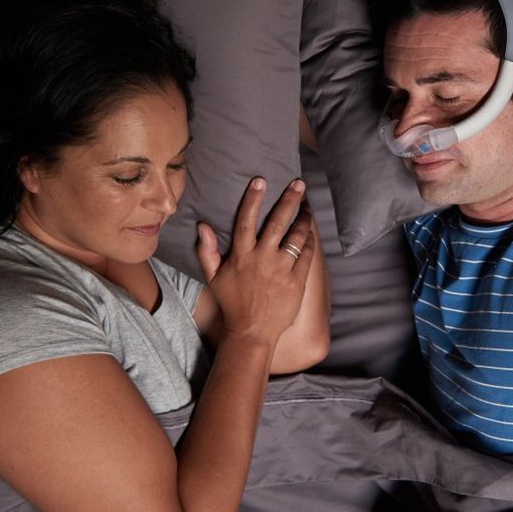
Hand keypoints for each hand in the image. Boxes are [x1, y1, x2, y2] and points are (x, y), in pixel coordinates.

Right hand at [196, 177, 314, 347]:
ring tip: (308, 207)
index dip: (253, 198)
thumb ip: (207, 250)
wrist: (252, 331)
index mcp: (242, 255)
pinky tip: (310, 233)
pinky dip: (309, 241)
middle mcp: (262, 258)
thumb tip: (202, 225)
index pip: (246, 220)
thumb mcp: (214, 277)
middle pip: (278, 222)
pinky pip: (307, 255)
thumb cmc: (232, 303)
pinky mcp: (297, 280)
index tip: (260, 181)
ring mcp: (281, 269)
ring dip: (304, 218)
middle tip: (299, 184)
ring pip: (297, 236)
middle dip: (290, 200)